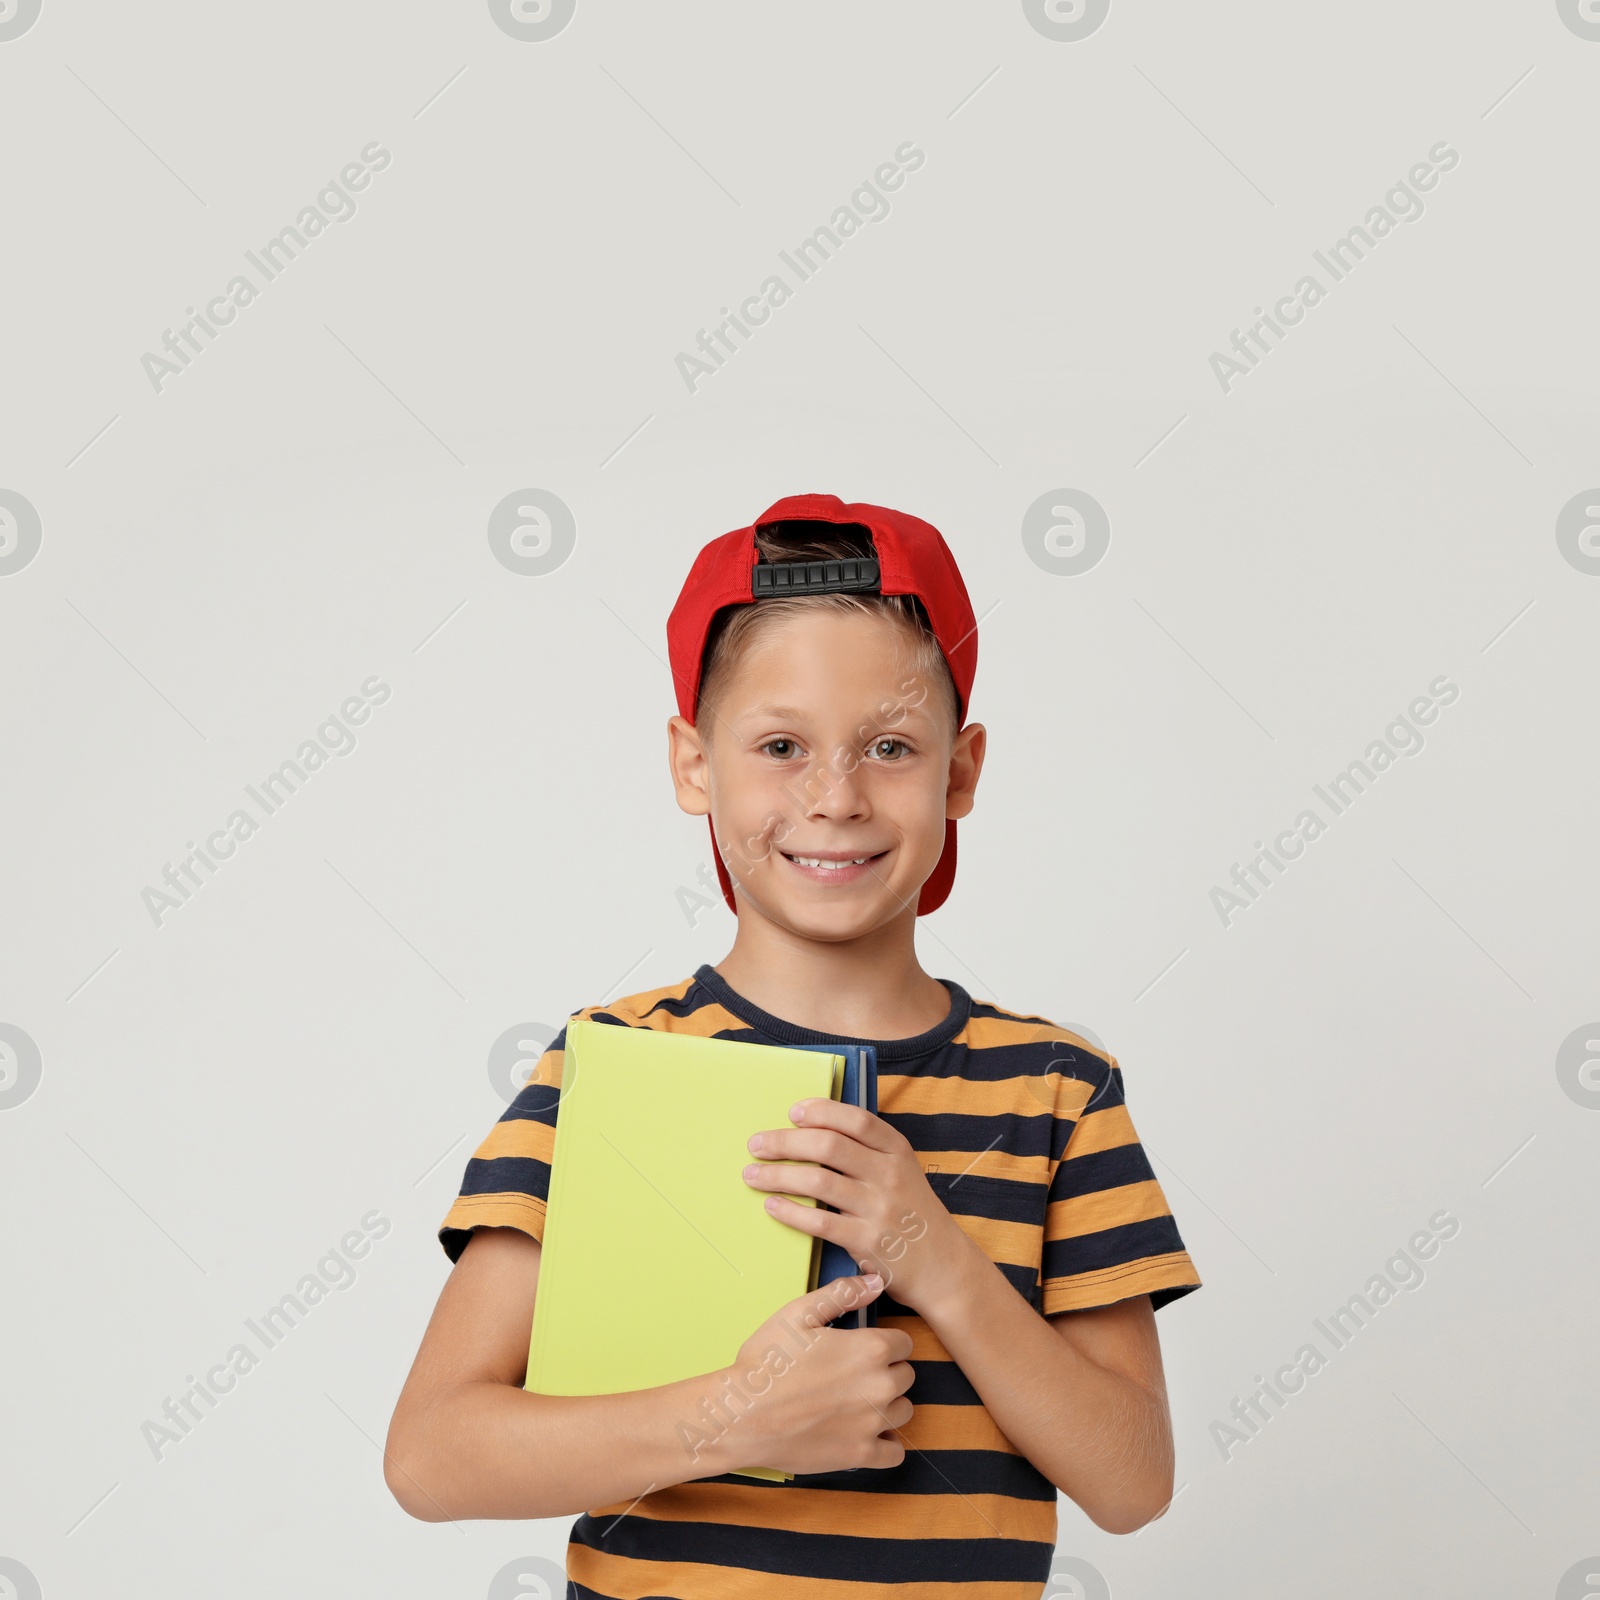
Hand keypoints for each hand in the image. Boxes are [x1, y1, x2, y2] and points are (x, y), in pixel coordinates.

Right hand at [718, 1274, 914, 1476]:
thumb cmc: (768, 1362)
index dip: (884, 1343)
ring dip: (887, 1405)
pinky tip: (864, 1433)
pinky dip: (885, 1444)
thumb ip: (842, 1294)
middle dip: (886, 1372)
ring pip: (903, 1411)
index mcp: (870, 1349)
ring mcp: (873, 1424)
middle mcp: (880, 1386)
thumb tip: (876, 1281)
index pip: (903, 1343)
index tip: (863, 1349)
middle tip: (854, 1375)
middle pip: (906, 1376)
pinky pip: (895, 1453)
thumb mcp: (798, 1314)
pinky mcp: (861, 1456)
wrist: (743, 1416)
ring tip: (856, 1402)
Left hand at [741, 1097, 973, 1314]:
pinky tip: (772, 1205)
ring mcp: (878, 1208)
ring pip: (818, 1181)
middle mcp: (889, 1174)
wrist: (942, 1265)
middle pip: (829, 1145)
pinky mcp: (866, 1241)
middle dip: (785, 1141)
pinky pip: (819, 1222)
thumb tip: (811, 1130)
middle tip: (756, 1144)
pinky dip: (790, 1211)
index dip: (821, 1111)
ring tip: (752, 1175)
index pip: (855, 1120)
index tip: (793, 1112)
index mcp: (897, 1150)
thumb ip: (867, 1151)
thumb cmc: (912, 1213)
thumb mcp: (902, 1171)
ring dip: (778, 1175)